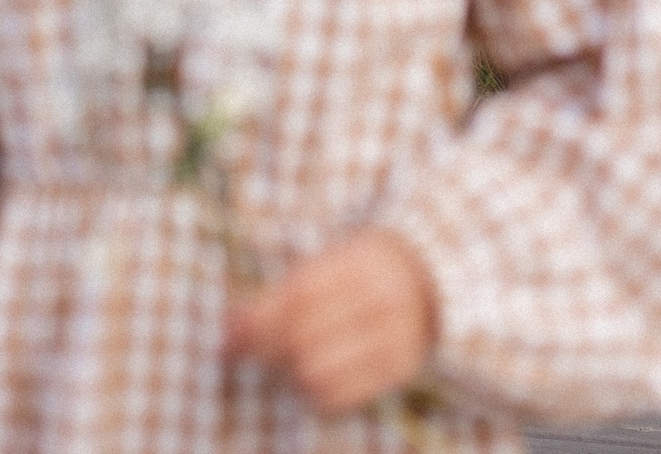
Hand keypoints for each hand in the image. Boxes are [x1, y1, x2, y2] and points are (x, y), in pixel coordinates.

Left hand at [227, 229, 435, 416]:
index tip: (228, 334)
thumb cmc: (361, 272)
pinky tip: (311, 377)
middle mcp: (384, 299)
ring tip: (285, 360)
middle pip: (303, 337)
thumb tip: (228, 329)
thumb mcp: (327, 265)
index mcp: (363, 263)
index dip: (257, 319)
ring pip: (317, 372)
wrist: (431, 281)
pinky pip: (341, 397)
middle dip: (265, 348)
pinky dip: (314, 393)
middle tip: (247, 350)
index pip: (298, 298)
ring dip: (288, 372)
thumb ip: (279, 294)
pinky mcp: (403, 369)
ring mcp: (398, 336)